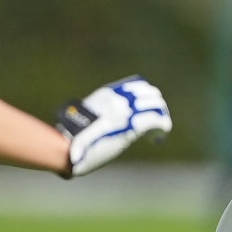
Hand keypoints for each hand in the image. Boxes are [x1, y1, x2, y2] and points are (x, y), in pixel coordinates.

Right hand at [56, 77, 171, 176]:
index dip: (147, 96)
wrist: (69, 145)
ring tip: (158, 130)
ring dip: (161, 116)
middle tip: (154, 123)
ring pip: (157, 105)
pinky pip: (157, 120)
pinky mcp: (132, 125)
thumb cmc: (75, 137)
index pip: (137, 85)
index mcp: (108, 93)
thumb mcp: (90, 116)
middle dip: (156, 107)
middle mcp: (119, 98)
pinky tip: (158, 137)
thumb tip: (113, 118)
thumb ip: (104, 113)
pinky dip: (162, 127)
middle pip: (150, 94)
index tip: (146, 109)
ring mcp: (126, 110)